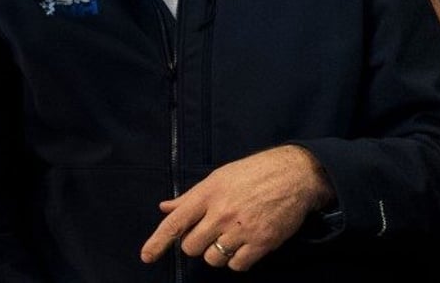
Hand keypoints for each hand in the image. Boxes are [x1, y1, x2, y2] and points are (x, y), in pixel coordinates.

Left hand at [140, 145, 333, 271]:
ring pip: (213, 259)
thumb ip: (190, 196)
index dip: (158, 241)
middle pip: (191, 246)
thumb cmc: (252, 173)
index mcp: (207, 194)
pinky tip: (243, 245)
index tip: (146, 256)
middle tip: (208, 232)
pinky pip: (237, 266)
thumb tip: (165, 207)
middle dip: (195, 244)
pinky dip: (237, 261)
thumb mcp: (217, 178)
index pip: (175, 222)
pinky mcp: (261, 243)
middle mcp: (221, 213)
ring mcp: (241, 230)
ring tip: (228, 236)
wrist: (292, 175)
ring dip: (216, 253)